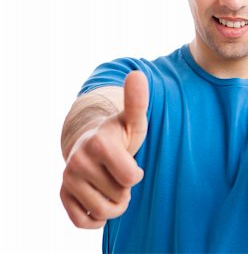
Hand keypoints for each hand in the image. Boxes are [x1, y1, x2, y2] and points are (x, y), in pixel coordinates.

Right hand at [60, 71, 148, 227]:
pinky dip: (96, 217)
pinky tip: (99, 199)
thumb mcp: (133, 120)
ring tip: (112, 183)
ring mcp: (68, 178)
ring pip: (104, 212)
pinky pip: (84, 221)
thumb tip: (137, 74)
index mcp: (99, 142)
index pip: (131, 178)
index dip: (136, 174)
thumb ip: (138, 101)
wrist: (95, 143)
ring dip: (114, 203)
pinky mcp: (62, 194)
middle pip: (119, 197)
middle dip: (125, 189)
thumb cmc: (121, 133)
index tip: (129, 160)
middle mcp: (78, 160)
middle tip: (119, 171)